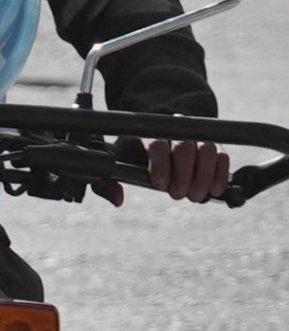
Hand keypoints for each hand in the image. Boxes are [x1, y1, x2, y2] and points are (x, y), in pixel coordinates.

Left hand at [92, 136, 229, 205]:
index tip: (159, 184)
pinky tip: (213, 191)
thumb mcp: (117, 165)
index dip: (160, 165)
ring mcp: (194, 136)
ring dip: (203, 176)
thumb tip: (117, 199)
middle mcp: (173, 131)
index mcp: (146, 133)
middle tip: (178, 195)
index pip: (156, 144)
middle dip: (183, 174)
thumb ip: (108, 182)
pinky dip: (220, 174)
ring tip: (195, 196)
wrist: (156, 138)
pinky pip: (222, 156)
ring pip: (206, 149)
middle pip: (184, 147)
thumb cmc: (134, 155)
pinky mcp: (212, 146)